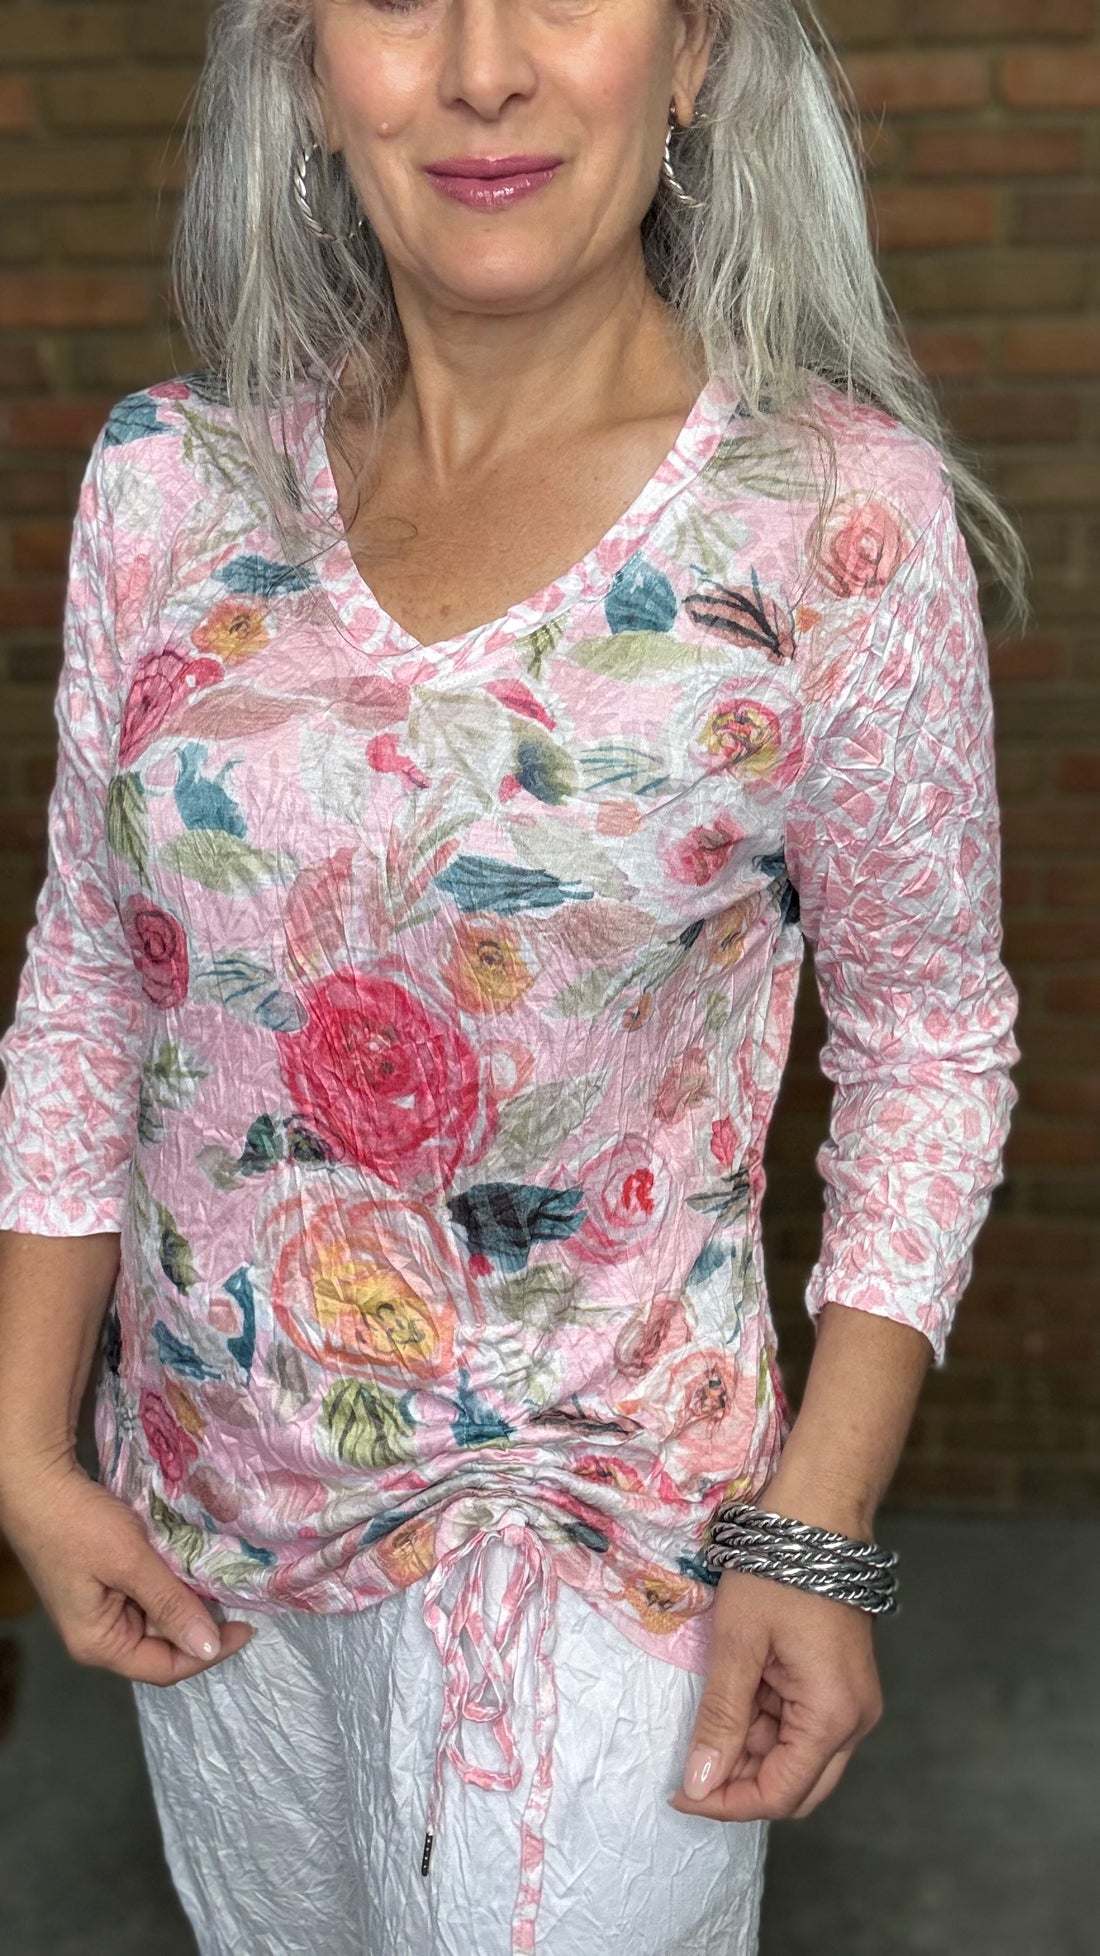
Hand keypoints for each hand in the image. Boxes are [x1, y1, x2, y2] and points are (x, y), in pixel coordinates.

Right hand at [0, 1457, 253, 1686]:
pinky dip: (172, 1581)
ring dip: (188, 1599)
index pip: (165, 1667)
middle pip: (162, 1645)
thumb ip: (170, 1604)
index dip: (208, 1652)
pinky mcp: (105, 1580)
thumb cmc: (78, 1525)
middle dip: (200, 1624)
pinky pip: (147, 1592)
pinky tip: (195, 1564)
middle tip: (240, 1598)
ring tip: (223, 1580)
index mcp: (99, 1644)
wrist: (38, 1482)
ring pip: (158, 1616)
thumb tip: (209, 1646)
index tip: (247, 1627)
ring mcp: (102, 1606)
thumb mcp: (130, 1563)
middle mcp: (100, 1634)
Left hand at [668, 1564, 883, 1821]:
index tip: (679, 1791)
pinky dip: (766, 1721)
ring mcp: (852, 1703)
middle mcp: (854, 1721)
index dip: (726, 1802)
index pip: (779, 1794)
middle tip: (692, 1759)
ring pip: (797, 1758)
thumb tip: (700, 1784)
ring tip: (717, 1700)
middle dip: (740, 1781)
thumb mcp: (738, 1645)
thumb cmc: (775, 1572)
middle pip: (795, 1787)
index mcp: (833, 1716)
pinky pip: (803, 1726)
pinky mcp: (841, 1686)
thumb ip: (721, 1719)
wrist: (818, 1513)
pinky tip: (741, 1687)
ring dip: (751, 1746)